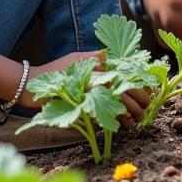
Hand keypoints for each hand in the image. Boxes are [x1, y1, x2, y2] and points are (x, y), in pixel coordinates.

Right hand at [21, 50, 148, 128]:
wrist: (31, 84)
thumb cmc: (56, 71)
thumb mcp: (78, 58)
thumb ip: (96, 57)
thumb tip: (112, 56)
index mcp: (98, 63)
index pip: (128, 69)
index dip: (142, 81)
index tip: (150, 92)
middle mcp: (97, 73)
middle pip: (129, 84)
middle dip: (142, 98)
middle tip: (147, 107)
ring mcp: (91, 87)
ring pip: (122, 99)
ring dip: (134, 111)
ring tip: (138, 119)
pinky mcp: (84, 102)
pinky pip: (108, 112)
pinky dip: (120, 119)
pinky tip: (126, 125)